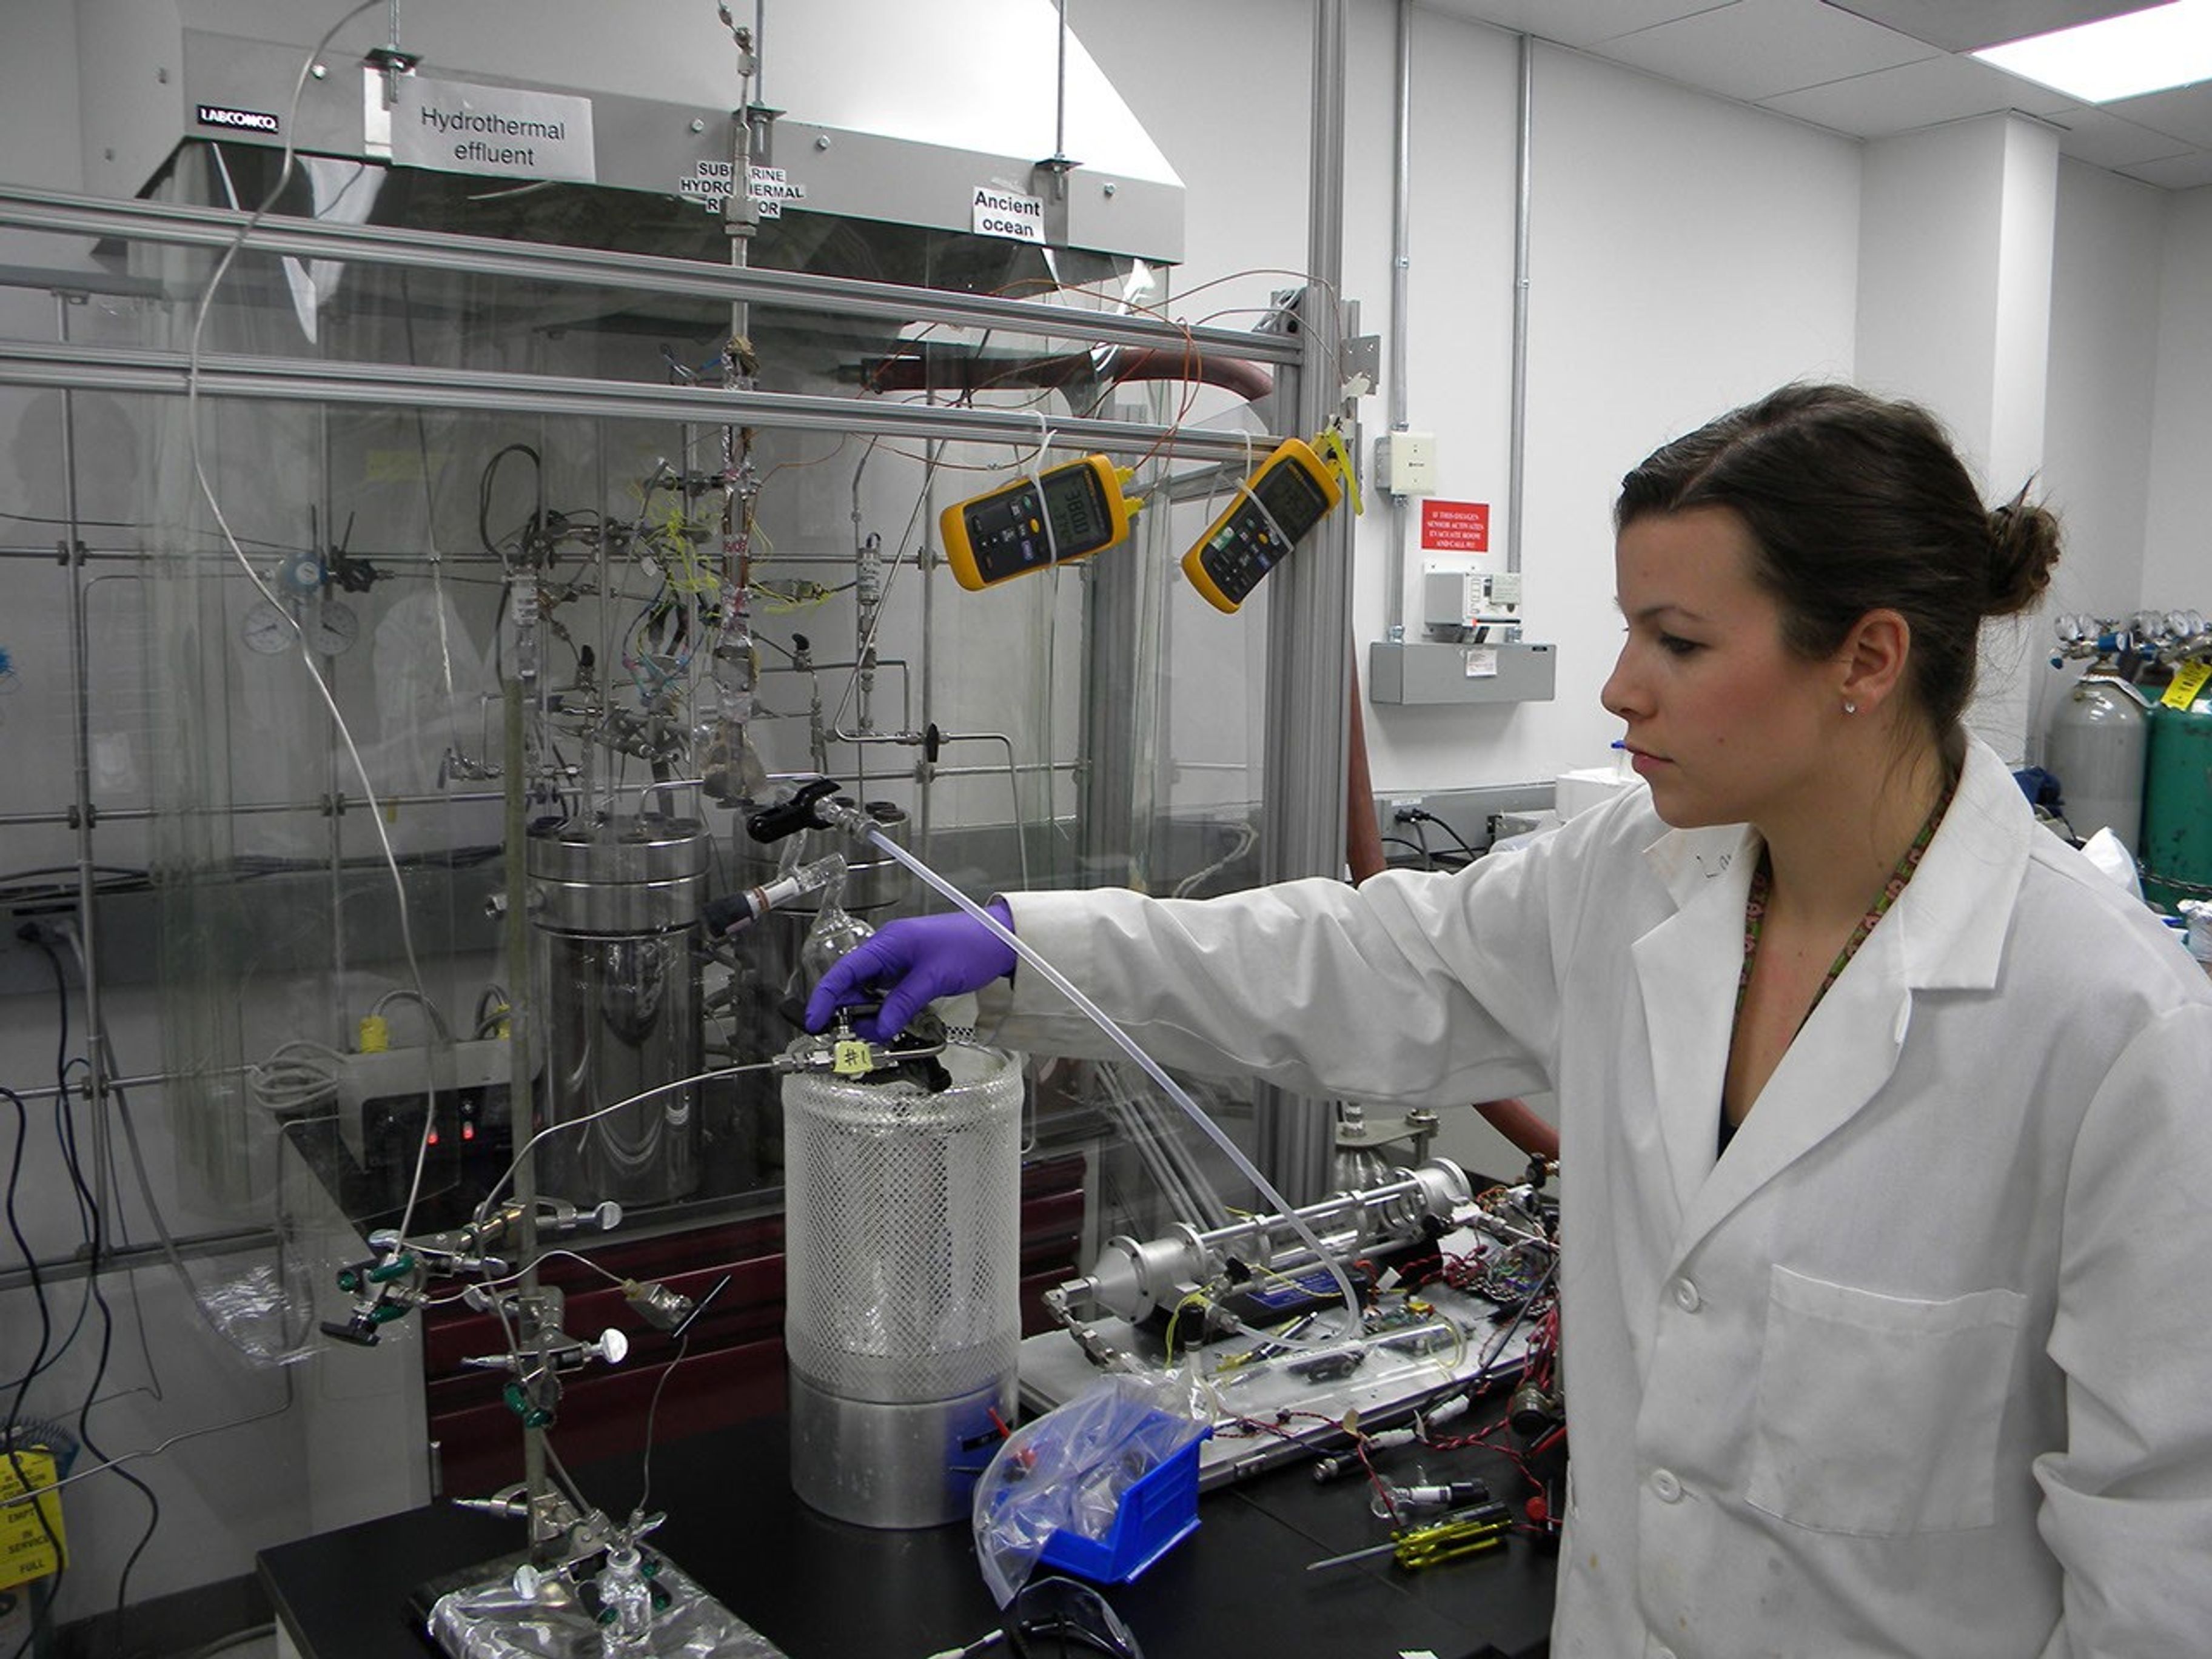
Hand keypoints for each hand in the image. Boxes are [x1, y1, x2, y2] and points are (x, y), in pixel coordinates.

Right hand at [803, 901, 1016, 1040]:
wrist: (1001, 940)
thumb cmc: (971, 946)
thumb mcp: (934, 978)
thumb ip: (902, 1004)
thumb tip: (878, 1029)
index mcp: (887, 944)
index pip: (844, 971)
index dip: (825, 998)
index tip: (815, 1022)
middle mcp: (888, 951)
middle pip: (852, 984)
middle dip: (848, 1012)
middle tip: (853, 1038)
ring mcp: (899, 962)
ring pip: (869, 992)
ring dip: (868, 1015)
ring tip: (875, 1035)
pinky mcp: (910, 973)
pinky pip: (887, 994)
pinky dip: (885, 1011)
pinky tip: (889, 1024)